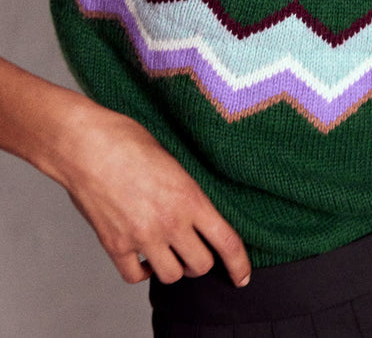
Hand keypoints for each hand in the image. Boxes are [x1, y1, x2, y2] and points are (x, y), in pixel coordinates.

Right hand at [59, 104, 250, 286]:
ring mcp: (141, 237)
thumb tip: (195, 208)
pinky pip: (135, 276)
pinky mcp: (115, 245)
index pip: (226, 242)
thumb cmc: (128, 140)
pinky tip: (142, 255)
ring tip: (168, 250)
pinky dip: (142, 271)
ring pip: (171, 276)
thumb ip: (187, 190)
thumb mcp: (173, 159)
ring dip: (173, 267)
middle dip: (201, 261)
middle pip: (200, 265)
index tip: (242, 276)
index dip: (238, 264)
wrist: (85, 144)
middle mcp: (169, 222)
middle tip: (194, 249)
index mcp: (190, 197)